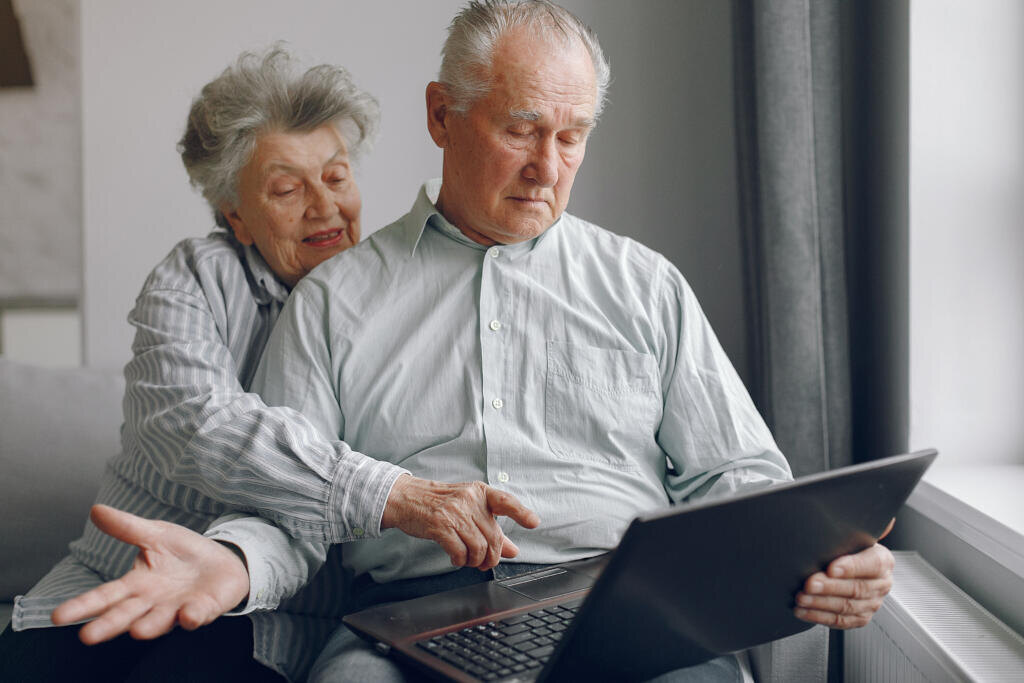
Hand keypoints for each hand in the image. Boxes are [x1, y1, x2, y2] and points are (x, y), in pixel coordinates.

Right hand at [51, 505, 249, 643]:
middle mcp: (153, 602)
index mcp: (137, 584)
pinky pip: (197, 615)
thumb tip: (95, 509)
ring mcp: (177, 609)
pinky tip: (187, 614)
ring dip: (150, 626)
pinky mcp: (204, 610)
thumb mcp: (156, 534)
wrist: (223, 561)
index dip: (83, 605)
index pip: (106, 596)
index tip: (58, 616)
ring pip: (160, 621)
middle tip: (88, 636)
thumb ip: (127, 528)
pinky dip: (192, 616)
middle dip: (109, 625)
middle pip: (126, 615)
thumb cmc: (183, 552)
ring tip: (137, 631)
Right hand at [381, 476, 539, 570]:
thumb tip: (512, 549)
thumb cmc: (439, 503)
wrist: (406, 498)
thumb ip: (491, 528)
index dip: (521, 512)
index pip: (505, 501)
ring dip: (476, 561)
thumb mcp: (467, 509)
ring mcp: (454, 512)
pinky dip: (461, 560)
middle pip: (493, 536)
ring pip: (478, 547)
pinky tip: (456, 558)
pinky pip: (460, 552)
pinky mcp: (440, 526)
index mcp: (479, 492)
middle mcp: (469, 500)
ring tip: (469, 560)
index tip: (534, 522)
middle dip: (492, 556)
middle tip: (485, 563)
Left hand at [794, 519, 895, 628]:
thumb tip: (881, 516)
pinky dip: (819, 617)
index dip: (852, 566)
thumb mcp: (853, 532)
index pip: (871, 564)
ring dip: (821, 603)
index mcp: (883, 560)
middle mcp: (882, 583)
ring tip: (801, 597)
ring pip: (847, 606)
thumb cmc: (848, 546)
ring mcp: (872, 603)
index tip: (831, 567)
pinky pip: (840, 621)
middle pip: (857, 588)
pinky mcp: (860, 617)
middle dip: (829, 587)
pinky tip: (803, 610)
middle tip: (808, 583)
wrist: (848, 564)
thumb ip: (860, 524)